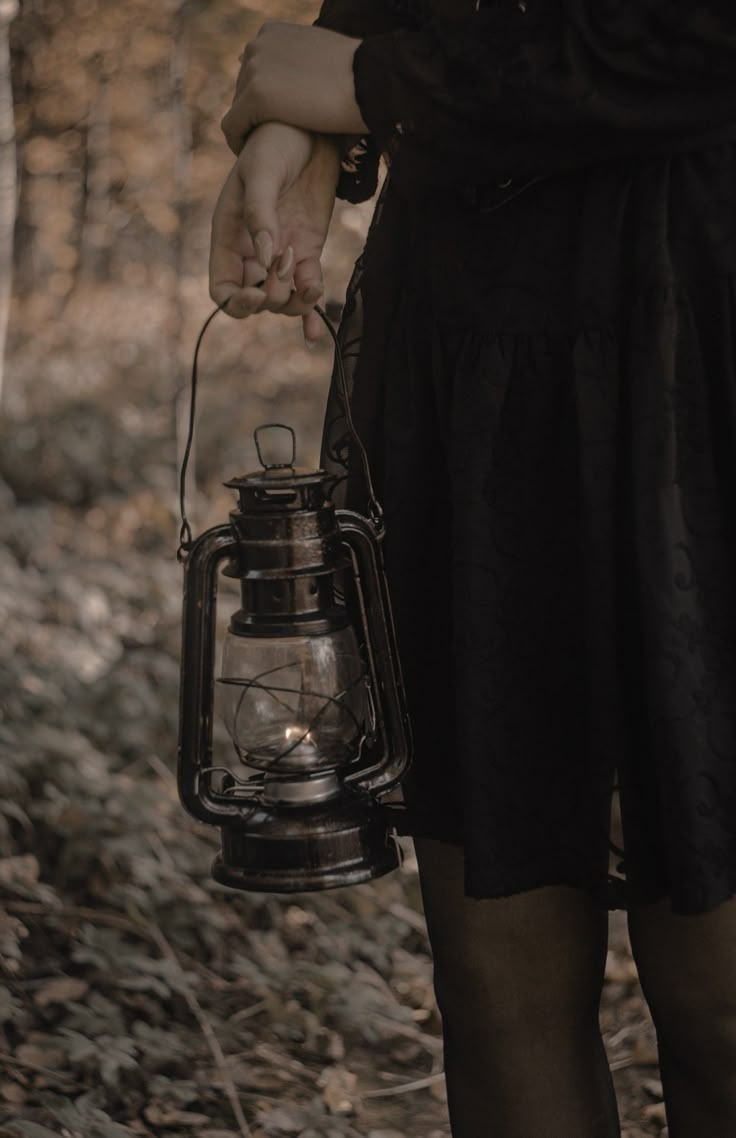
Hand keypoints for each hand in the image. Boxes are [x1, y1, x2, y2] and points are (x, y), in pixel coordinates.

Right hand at [209, 121, 340, 344]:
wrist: (310, 128)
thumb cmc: (274, 143)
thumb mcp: (261, 173)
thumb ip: (261, 216)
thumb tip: (266, 261)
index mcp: (228, 237)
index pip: (221, 288)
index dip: (237, 303)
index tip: (258, 294)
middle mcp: (251, 253)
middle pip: (254, 300)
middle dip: (272, 294)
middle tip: (287, 263)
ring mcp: (281, 256)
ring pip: (283, 302)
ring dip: (295, 301)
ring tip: (307, 276)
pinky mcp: (309, 253)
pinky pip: (307, 292)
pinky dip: (312, 311)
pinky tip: (318, 331)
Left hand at [221, 21, 367, 155]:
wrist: (369, 81)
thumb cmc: (358, 75)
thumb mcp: (324, 56)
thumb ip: (304, 59)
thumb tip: (304, 74)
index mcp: (272, 33)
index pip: (253, 69)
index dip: (263, 97)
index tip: (275, 120)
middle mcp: (258, 45)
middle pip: (241, 89)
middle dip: (253, 113)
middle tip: (270, 139)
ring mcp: (255, 69)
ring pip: (237, 108)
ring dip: (248, 128)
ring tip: (264, 148)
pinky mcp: (256, 96)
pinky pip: (233, 126)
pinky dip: (238, 142)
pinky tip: (251, 155)